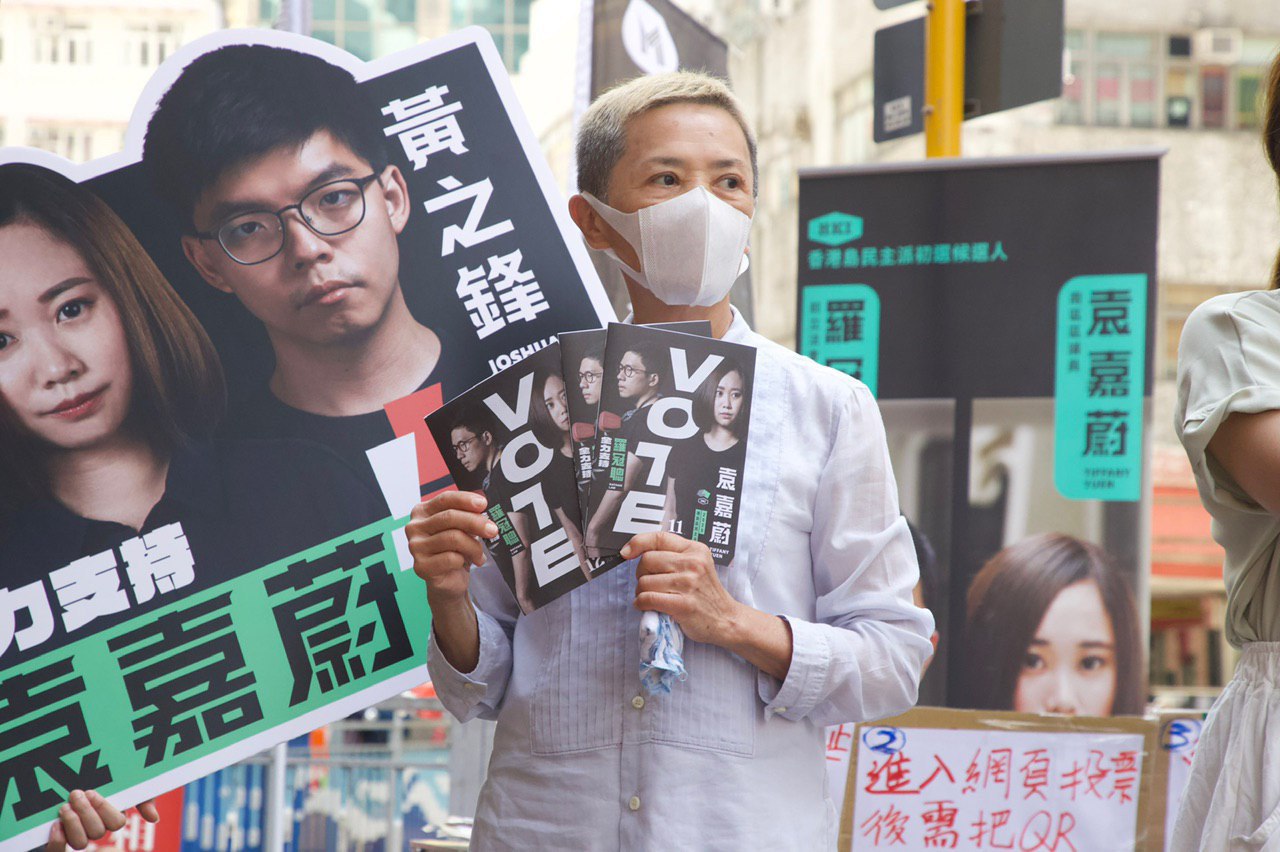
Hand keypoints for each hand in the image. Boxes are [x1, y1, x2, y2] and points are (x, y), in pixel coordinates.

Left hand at [46, 790, 158, 851]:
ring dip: (73, 825)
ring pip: (80, 843)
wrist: (72, 774)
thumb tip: (153, 818)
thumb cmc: (106, 781)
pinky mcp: (59, 838)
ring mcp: (78, 835)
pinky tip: (56, 824)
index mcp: (114, 818)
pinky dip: (57, 841)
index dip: (103, 810)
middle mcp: (97, 830)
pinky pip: (58, 851)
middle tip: (76, 794)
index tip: (92, 792)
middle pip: (97, 832)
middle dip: (85, 813)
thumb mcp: (127, 784)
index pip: (116, 823)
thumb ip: (143, 798)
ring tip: (65, 808)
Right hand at [406, 491, 495, 604]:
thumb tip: (483, 509)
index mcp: (423, 512)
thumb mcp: (462, 528)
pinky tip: (465, 564)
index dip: (465, 500)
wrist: (448, 580)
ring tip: (480, 555)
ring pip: (452, 538)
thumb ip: (468, 516)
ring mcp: (415, 547)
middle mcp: (415, 527)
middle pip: (449, 517)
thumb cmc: (454, 550)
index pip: (444, 499)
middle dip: (475, 522)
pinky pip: (450, 558)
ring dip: (473, 547)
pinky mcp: (421, 566)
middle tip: (492, 530)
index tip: (483, 504)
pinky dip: (463, 561)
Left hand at [623, 532, 743, 646]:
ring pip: (644, 582)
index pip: (659, 537)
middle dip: (641, 574)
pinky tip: (646, 606)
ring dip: (640, 592)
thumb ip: (674, 556)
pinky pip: (648, 599)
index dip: (637, 542)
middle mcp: (693, 563)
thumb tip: (637, 551)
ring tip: (651, 597)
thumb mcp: (697, 565)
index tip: (626, 552)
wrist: (725, 619)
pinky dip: (641, 603)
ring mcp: (688, 583)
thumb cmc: (705, 594)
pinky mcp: (683, 604)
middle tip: (649, 583)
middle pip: (647, 560)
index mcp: (695, 550)